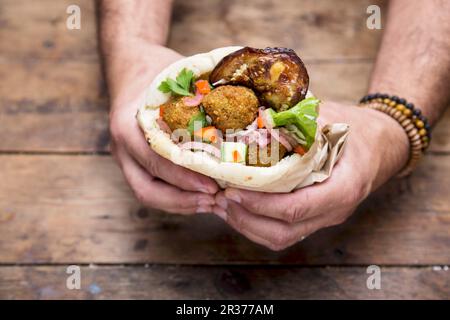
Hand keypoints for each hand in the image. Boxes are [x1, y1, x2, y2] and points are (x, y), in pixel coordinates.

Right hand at [108, 43, 218, 213]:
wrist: (130, 65)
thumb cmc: (157, 70)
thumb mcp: (175, 76)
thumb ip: (199, 96)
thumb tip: (243, 112)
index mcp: (128, 125)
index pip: (156, 162)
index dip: (185, 178)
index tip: (214, 186)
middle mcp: (122, 147)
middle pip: (146, 189)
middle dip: (182, 201)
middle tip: (216, 201)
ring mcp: (126, 158)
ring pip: (148, 194)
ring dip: (180, 205)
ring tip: (212, 204)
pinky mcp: (135, 163)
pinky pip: (152, 188)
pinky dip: (176, 198)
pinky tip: (201, 197)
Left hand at [213, 101, 409, 249]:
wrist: (381, 145)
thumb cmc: (356, 129)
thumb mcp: (330, 118)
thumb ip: (297, 121)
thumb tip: (253, 115)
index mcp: (343, 188)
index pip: (295, 208)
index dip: (260, 203)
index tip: (232, 190)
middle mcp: (334, 211)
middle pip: (283, 232)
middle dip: (246, 219)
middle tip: (220, 199)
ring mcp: (325, 218)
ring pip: (281, 238)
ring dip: (247, 225)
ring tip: (222, 205)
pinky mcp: (315, 218)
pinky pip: (284, 232)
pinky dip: (256, 224)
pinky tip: (238, 207)